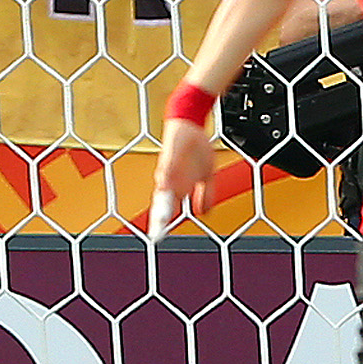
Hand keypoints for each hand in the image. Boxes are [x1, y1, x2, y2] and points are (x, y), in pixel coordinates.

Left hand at [148, 117, 217, 239]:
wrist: (190, 126)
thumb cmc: (196, 149)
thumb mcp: (206, 176)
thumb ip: (205, 195)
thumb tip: (204, 213)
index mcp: (178, 186)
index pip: (168, 207)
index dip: (163, 222)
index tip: (158, 237)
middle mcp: (170, 179)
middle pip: (162, 201)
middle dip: (160, 216)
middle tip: (156, 232)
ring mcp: (168, 168)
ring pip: (163, 187)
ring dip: (163, 200)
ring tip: (160, 213)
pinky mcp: (169, 154)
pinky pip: (167, 166)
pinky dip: (166, 176)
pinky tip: (164, 183)